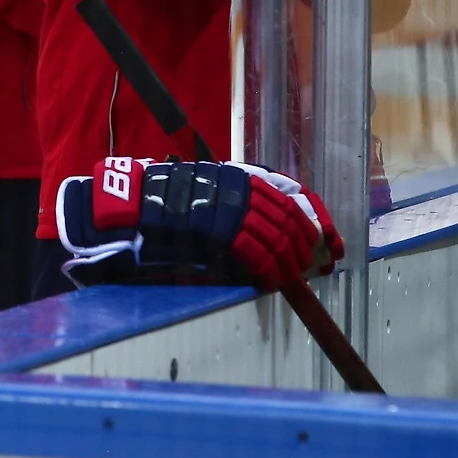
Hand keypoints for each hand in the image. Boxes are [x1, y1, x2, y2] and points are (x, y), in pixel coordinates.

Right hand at [55, 158, 342, 290]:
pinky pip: (259, 255)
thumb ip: (234, 201)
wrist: (129, 206)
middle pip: (289, 219)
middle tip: (316, 262)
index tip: (328, 237)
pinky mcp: (224, 231)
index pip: (289, 196)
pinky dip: (271, 271)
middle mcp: (240, 189)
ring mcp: (233, 209)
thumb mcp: (203, 189)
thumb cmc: (160, 202)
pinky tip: (274, 281)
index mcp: (237, 176)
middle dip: (306, 244)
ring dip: (291, 261)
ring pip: (279, 238)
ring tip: (296, 275)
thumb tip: (270, 227)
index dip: (313, 219)